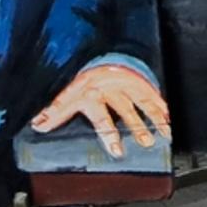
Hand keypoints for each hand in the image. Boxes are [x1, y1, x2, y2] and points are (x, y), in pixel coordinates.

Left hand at [32, 63, 171, 156]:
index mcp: (89, 92)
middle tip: (135, 147)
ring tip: (158, 136)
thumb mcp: (70, 95)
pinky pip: (151, 95)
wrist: (104, 55)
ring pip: (139, 103)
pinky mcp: (139, 81)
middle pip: (121, 110)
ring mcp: (125, 83)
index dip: (103, 132)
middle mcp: (109, 87)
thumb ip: (55, 113)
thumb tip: (38, 126)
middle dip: (129, 128)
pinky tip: (168, 119)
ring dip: (150, 119)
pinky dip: (160, 107)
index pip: (96, 113)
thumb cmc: (86, 80)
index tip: (115, 151)